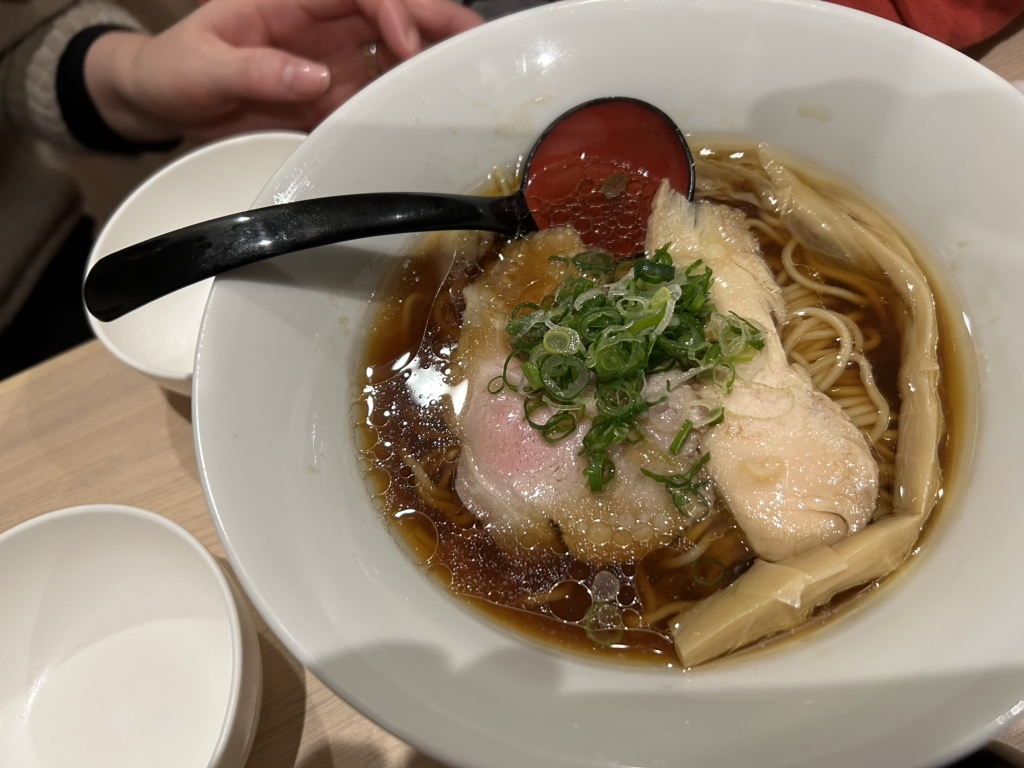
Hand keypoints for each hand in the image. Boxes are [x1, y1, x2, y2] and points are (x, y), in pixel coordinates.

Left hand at [84, 0, 482, 142]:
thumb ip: (258, 70)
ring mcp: (329, 62)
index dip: (392, 10)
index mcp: (291, 0)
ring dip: (431, 64)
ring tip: (471, 80)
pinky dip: (405, 106)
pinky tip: (429, 116)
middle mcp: (319, 25)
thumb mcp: (206, 66)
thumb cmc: (175, 69)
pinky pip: (376, 98)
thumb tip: (315, 79)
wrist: (163, 104)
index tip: (406, 44)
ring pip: (393, 55)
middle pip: (391, 12)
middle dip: (436, 21)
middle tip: (478, 42)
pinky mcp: (330, 99)